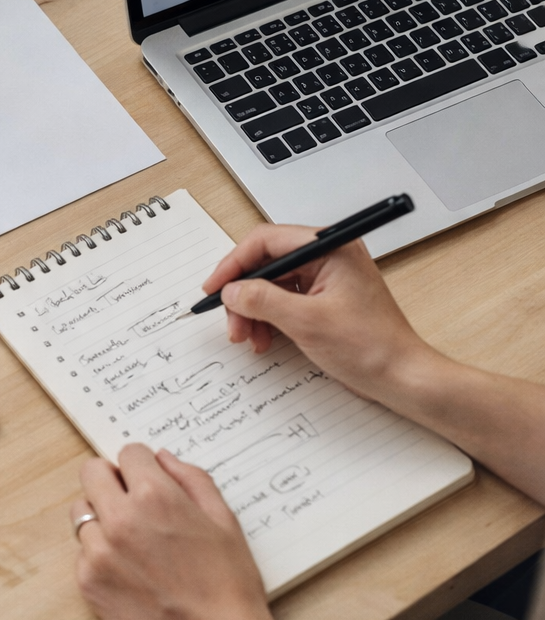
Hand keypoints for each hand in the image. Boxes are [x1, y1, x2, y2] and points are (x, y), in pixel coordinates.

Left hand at [73, 445, 274, 619]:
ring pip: (82, 511)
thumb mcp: (224, 522)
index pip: (129, 452)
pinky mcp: (88, 580)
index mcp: (155, 497)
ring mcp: (99, 551)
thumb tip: (163, 458)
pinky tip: (129, 570)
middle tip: (132, 501)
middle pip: (92, 472)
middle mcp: (120, 519)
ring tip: (133, 541)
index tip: (149, 479)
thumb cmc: (228, 587)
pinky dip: (100, 554)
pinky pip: (83, 550)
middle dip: (112, 480)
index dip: (143, 466)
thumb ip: (192, 479)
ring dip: (102, 517)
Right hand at [198, 224, 432, 398]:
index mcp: (331, 248)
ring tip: (247, 336)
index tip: (216, 287)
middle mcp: (328, 257)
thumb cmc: (372, 348)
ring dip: (253, 310)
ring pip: (271, 284)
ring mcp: (326, 279)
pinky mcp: (323, 300)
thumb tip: (232, 290)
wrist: (402, 378)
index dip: (235, 264)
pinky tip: (264, 338)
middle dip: (244, 293)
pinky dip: (268, 318)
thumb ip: (263, 300)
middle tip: (231, 320)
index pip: (267, 241)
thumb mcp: (307, 322)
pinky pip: (283, 300)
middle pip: (266, 263)